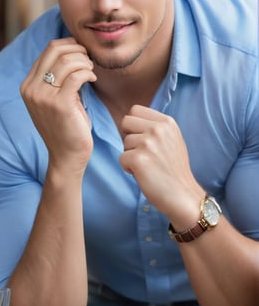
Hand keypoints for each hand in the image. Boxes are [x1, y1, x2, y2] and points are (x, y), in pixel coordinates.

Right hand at [20, 37, 96, 172]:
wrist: (66, 156)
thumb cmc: (66, 126)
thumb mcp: (54, 98)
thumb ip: (56, 78)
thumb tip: (72, 50)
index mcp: (28, 85)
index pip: (48, 50)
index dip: (69, 45)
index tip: (82, 53)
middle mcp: (31, 89)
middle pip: (56, 50)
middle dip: (78, 50)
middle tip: (89, 61)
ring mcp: (43, 96)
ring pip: (67, 61)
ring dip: (85, 62)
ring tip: (91, 71)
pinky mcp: (59, 104)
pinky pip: (77, 75)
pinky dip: (88, 73)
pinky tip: (93, 79)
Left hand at [120, 105, 202, 220]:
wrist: (183, 195)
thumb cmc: (174, 170)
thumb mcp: (172, 140)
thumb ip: (155, 127)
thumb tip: (129, 120)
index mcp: (167, 122)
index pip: (135, 110)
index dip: (135, 126)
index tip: (144, 140)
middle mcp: (158, 129)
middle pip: (126, 122)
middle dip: (130, 138)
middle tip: (145, 154)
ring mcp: (148, 143)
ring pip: (124, 143)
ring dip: (131, 155)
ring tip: (148, 166)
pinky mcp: (138, 159)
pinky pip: (121, 158)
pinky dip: (128, 169)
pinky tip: (143, 174)